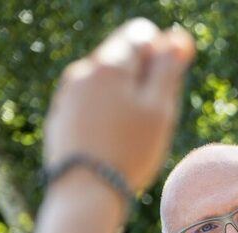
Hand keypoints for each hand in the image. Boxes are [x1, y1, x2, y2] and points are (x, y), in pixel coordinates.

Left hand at [44, 19, 194, 193]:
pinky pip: (89, 103)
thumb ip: (169, 70)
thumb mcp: (159, 109)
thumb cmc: (130, 151)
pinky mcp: (60, 117)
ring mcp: (67, 94)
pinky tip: (112, 141)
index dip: (162, 53)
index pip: (141, 35)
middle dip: (141, 76)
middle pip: (121, 56)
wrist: (85, 192)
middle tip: (154, 116)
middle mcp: (83, 71)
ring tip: (133, 133)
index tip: (169, 84)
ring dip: (123, 96)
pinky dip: (105, 113)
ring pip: (104, 81)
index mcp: (110, 64)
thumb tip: (178, 39)